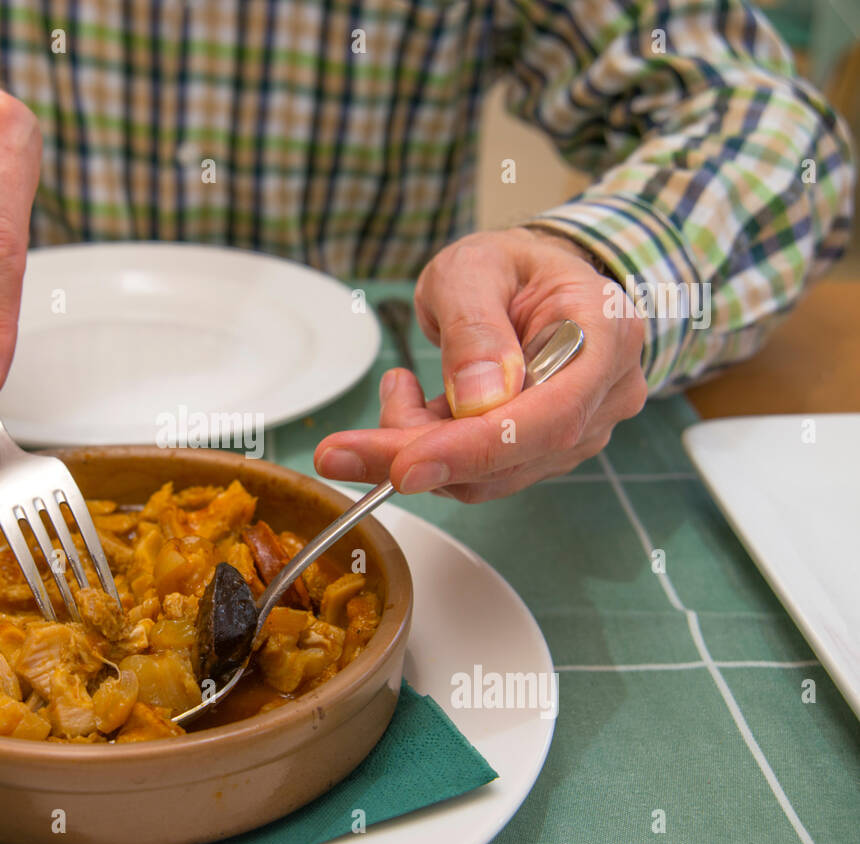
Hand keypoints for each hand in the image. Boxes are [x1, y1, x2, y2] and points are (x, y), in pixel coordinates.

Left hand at [315, 227, 647, 502]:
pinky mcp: (542, 453)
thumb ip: (473, 328)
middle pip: (513, 454)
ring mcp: (580, 430)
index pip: (550, 415)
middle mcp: (605, 393)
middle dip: (418, 453)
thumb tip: (479, 400)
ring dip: (417, 448)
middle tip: (339, 449)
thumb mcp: (473, 269)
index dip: (476, 447)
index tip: (403, 465)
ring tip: (396, 388)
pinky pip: (477, 472)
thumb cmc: (507, 267)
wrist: (527, 282)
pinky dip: (429, 449)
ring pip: (488, 474)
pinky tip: (415, 403)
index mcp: (607, 334)